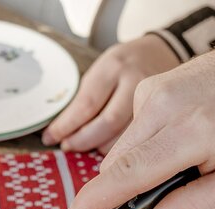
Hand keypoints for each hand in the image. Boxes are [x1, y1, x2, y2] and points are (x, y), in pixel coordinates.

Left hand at [42, 34, 178, 153]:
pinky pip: (139, 139)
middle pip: (107, 123)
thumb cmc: (123, 66)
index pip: (86, 104)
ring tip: (87, 147)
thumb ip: (84, 98)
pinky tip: (110, 148)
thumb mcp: (100, 71)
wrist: (162, 53)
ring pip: (125, 136)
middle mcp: (135, 81)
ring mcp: (154, 99)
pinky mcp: (163, 114)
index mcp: (113, 67)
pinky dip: (120, 149)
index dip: (66, 126)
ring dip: (101, 148)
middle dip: (83, 140)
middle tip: (68, 146)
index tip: (50, 137)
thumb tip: (61, 132)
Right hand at [58, 26, 214, 208]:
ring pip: (124, 150)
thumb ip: (200, 208)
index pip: (127, 174)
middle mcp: (163, 105)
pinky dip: (149, 147)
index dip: (93, 203)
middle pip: (118, 166)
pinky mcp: (148, 86)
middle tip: (166, 200)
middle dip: (128, 192)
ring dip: (142, 168)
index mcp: (191, 131)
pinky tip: (182, 142)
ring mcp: (152, 90)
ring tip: (188, 163)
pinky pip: (134, 132)